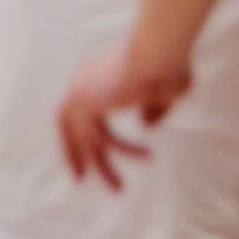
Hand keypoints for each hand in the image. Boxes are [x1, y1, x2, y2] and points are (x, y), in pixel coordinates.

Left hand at [57, 45, 188, 189]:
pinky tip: (147, 155)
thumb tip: (145, 124)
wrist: (160, 48)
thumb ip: (153, 107)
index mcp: (95, 73)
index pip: (77, 108)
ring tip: (119, 189)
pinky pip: (101, 138)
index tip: (88, 150)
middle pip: (69, 126)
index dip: (79, 131)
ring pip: (85, 139)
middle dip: (74, 153)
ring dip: (101, 166)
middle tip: (80, 178)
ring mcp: (80, 91)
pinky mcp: (84, 103)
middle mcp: (83, 81)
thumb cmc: (169, 63)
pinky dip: (123, 150)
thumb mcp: (166, 90)